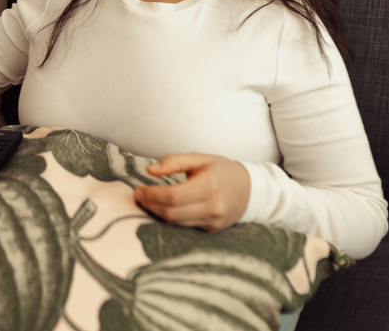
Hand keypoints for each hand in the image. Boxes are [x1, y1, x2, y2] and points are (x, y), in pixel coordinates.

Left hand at [133, 153, 249, 232]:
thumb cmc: (221, 171)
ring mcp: (213, 221)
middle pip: (172, 213)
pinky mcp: (211, 229)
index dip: (152, 195)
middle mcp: (213, 206)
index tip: (138, 190)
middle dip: (151, 205)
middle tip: (138, 196)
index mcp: (210, 185)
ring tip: (146, 202)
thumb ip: (174, 161)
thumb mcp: (200, 159)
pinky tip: (162, 209)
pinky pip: (185, 226)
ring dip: (157, 214)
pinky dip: (170, 218)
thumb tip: (150, 170)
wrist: (250, 190)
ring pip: (176, 223)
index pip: (174, 196)